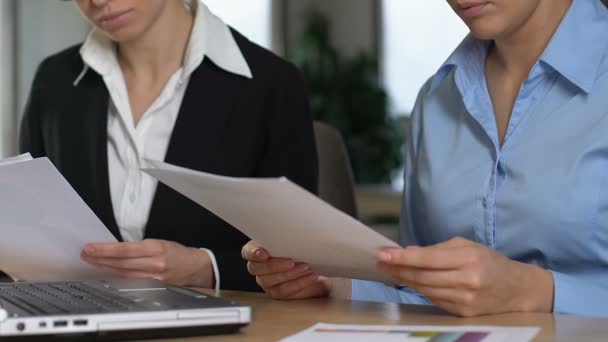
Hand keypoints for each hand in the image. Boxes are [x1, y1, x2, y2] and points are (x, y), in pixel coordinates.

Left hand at [81, 239, 213, 287]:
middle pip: (120, 263)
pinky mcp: (153, 287)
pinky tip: (109, 272)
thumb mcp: (161, 242)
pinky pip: (131, 281)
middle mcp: (154, 264)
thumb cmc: (179, 253)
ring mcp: (153, 278)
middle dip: (100, 258)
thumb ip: (140, 246)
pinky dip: (118, 276)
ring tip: (93, 261)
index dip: (104, 250)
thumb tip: (118, 248)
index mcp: (156, 248)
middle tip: (86, 254)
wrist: (196, 268)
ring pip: (122, 273)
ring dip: (105, 267)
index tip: (90, 248)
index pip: (124, 250)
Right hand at [241, 241, 330, 298]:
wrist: (313, 264)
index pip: (247, 252)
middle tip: (291, 261)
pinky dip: (299, 283)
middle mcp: (258, 267)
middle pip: (258, 269)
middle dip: (275, 265)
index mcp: (257, 250)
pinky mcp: (277, 292)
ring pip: (272, 280)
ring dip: (290, 274)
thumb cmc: (299, 247)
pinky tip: (310, 275)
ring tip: (305, 267)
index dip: (253, 253)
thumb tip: (291, 231)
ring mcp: (266, 281)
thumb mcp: (292, 238)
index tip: (264, 253)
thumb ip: (285, 236)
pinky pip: (285, 290)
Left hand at [377, 237, 553, 316]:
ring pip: (425, 290)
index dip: (402, 257)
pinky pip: (434, 300)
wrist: (517, 289)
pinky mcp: (463, 313)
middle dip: (398, 268)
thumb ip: (437, 249)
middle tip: (381, 261)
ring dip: (405, 279)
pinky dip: (421, 290)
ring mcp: (465, 300)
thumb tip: (409, 251)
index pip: (427, 259)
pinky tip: (412, 281)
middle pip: (422, 276)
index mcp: (469, 258)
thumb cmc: (489, 261)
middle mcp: (467, 280)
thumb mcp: (467, 246)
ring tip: (391, 270)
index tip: (383, 253)